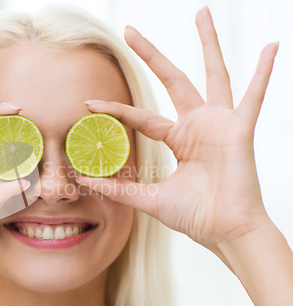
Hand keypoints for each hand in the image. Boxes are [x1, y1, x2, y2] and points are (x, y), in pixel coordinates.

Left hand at [76, 7, 277, 257]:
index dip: (115, 110)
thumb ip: (120, 189)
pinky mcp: (239, 130)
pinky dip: (264, 72)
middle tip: (129, 30)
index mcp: (179, 139)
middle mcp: (198, 125)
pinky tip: (271, 47)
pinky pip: (253, 97)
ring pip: (213, 74)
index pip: (141, 116)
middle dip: (151, 55)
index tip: (88, 105)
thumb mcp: (150, 198)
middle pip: (172, 79)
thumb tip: (86, 182)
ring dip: (208, 44)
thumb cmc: (196, 216)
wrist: (225, 233)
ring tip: (202, 12)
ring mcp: (220, 124)